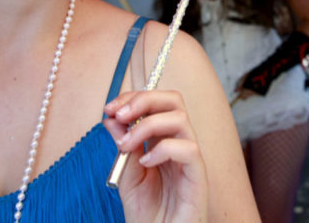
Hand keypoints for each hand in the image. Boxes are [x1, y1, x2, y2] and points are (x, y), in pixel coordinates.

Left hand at [103, 90, 207, 222]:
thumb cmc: (147, 215)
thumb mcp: (127, 175)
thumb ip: (122, 146)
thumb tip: (111, 117)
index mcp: (164, 140)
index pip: (157, 103)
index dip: (133, 98)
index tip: (110, 108)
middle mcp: (180, 143)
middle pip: (174, 100)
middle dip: (144, 99)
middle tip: (120, 114)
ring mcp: (191, 159)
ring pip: (180, 118)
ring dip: (148, 124)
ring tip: (127, 144)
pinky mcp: (198, 177)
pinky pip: (189, 149)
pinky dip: (163, 150)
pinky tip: (146, 163)